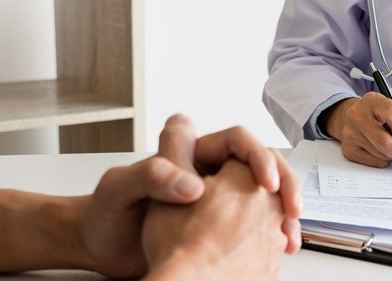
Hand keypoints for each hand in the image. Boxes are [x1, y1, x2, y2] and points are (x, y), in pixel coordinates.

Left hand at [74, 114, 300, 277]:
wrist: (100, 250)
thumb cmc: (104, 215)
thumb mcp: (119, 189)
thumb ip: (151, 176)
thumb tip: (192, 185)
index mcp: (189, 156)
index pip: (237, 141)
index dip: (257, 156)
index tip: (264, 181)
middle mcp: (207, 175)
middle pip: (262, 167)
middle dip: (284, 184)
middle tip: (291, 207)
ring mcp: (216, 203)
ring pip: (265, 198)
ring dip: (284, 212)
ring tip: (290, 233)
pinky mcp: (217, 229)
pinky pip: (257, 225)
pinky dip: (273, 235)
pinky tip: (279, 247)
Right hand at [323, 92, 391, 167]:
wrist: (358, 120)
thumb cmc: (383, 118)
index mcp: (372, 101)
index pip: (391, 114)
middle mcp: (357, 115)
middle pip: (384, 142)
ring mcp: (350, 133)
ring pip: (380, 155)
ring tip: (391, 147)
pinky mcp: (348, 149)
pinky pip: (374, 163)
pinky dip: (383, 161)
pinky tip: (381, 152)